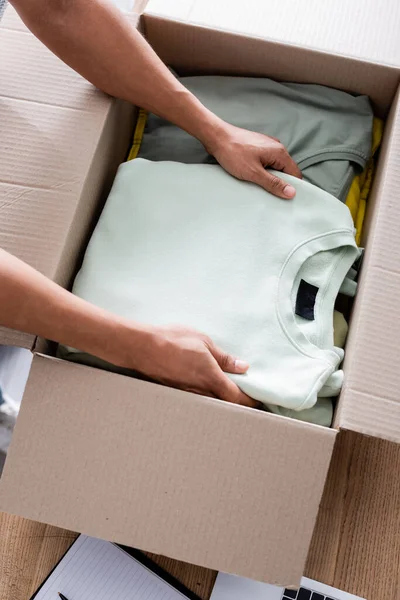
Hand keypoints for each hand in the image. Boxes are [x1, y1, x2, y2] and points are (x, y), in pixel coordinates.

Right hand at [120, 325, 259, 408]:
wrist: (142, 347)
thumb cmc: (173, 340)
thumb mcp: (203, 341)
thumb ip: (224, 357)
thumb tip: (243, 367)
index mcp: (211, 377)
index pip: (236, 397)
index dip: (250, 401)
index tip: (260, 402)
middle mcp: (200, 390)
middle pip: (225, 404)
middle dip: (238, 403)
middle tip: (249, 399)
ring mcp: (187, 393)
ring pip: (211, 402)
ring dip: (221, 400)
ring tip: (229, 393)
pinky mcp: (177, 392)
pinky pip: (197, 398)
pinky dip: (206, 396)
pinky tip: (206, 388)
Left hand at [205, 122, 301, 198]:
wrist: (217, 137)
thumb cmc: (233, 153)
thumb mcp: (254, 173)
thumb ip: (273, 183)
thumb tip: (292, 193)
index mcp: (279, 152)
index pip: (295, 173)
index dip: (291, 187)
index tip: (284, 198)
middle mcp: (276, 147)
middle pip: (285, 170)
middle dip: (278, 182)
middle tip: (267, 192)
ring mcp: (267, 146)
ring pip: (275, 167)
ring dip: (268, 177)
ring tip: (256, 182)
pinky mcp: (258, 147)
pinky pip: (266, 162)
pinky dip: (262, 170)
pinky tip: (252, 174)